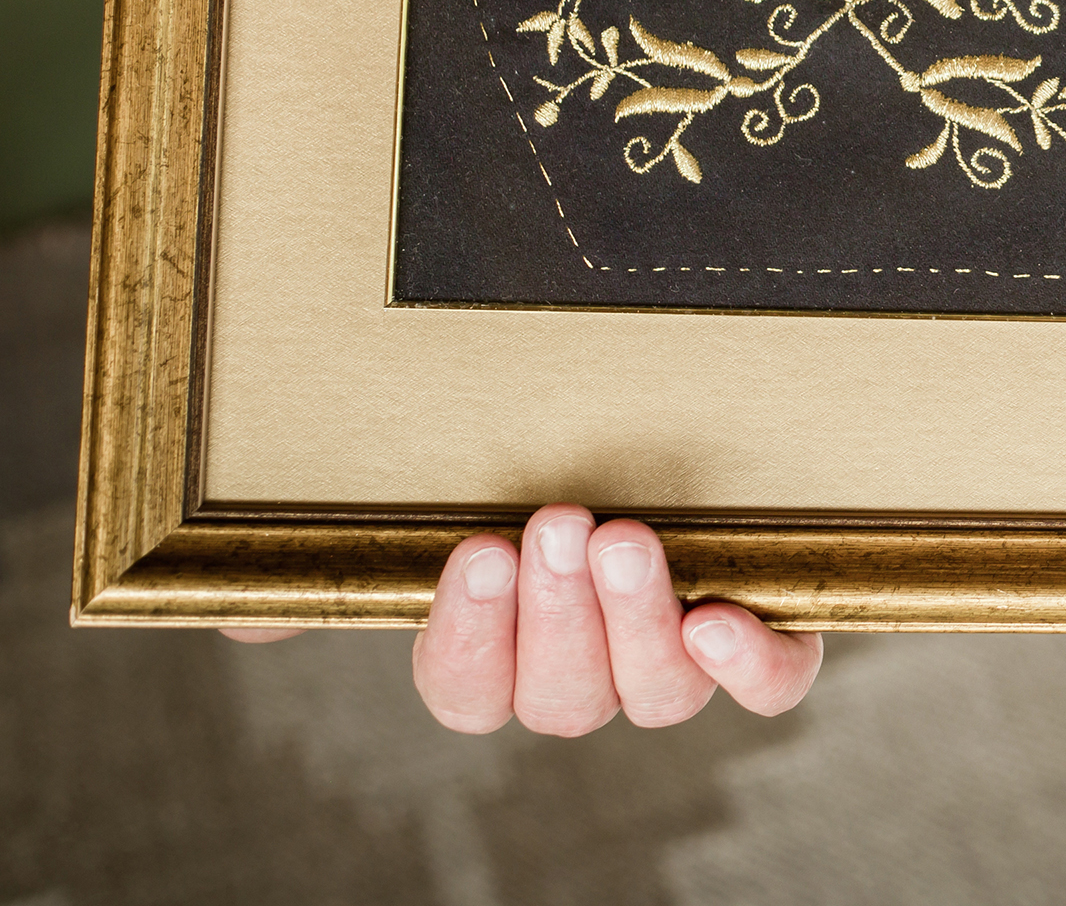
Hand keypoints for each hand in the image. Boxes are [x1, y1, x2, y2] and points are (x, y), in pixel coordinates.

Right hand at [220, 504, 823, 733]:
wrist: (683, 417)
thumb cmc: (532, 458)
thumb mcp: (430, 486)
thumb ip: (343, 551)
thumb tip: (244, 614)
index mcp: (502, 651)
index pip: (465, 688)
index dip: (467, 637)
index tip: (469, 553)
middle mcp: (589, 670)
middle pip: (558, 697)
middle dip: (551, 613)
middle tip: (552, 524)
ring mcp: (678, 659)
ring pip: (654, 694)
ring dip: (635, 621)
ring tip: (625, 537)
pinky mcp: (768, 635)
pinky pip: (772, 686)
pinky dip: (750, 667)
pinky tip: (724, 619)